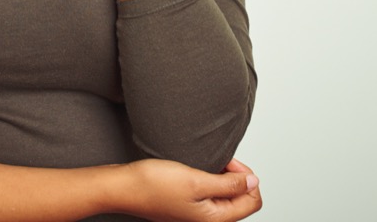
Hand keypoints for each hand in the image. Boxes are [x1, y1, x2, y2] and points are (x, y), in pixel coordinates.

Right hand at [115, 158, 261, 221]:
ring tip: (207, 164)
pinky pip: (211, 194)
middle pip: (241, 199)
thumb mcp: (196, 180)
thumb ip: (228, 184)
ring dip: (222, 177)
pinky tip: (196, 170)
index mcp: (214, 220)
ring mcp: (197, 215)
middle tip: (220, 161)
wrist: (124, 187)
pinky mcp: (189, 207)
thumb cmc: (153, 185)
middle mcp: (207, 221)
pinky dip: (210, 180)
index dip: (247, 179)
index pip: (253, 201)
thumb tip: (253, 182)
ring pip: (226, 195)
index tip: (231, 164)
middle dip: (236, 177)